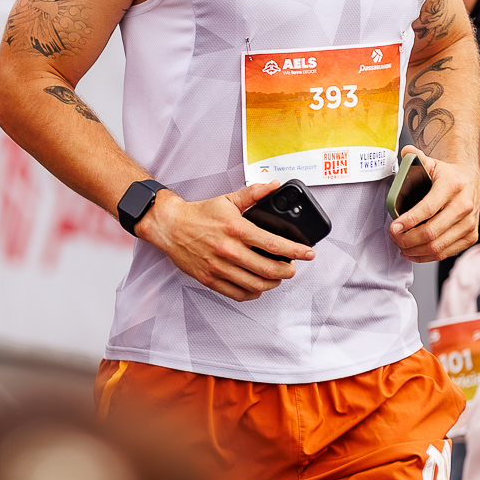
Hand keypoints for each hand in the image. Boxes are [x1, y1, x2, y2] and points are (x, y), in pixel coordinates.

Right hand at [139, 183, 315, 302]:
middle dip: (288, 271)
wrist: (170, 226)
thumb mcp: (228, 199)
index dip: (296, 251)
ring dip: (273, 283)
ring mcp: (219, 267)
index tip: (308, 253)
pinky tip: (257, 286)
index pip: (274, 245)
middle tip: (293, 267)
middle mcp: (229, 250)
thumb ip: (253, 194)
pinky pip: (238, 294)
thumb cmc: (199, 214)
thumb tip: (274, 186)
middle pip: (268, 270)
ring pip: (256, 285)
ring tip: (277, 276)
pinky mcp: (210, 279)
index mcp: (236, 229)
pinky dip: (253, 293)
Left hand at [389, 147, 479, 262]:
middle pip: (431, 232)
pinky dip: (427, 256)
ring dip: (414, 250)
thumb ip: (415, 157)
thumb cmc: (446, 174)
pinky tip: (414, 252)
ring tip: (400, 246)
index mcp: (452, 185)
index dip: (409, 221)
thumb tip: (406, 152)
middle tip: (394, 237)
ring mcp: (470, 222)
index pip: (428, 208)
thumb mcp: (431, 162)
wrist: (470, 179)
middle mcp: (464, 205)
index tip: (394, 227)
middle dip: (407, 239)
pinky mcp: (471, 235)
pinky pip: (446, 253)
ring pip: (438, 246)